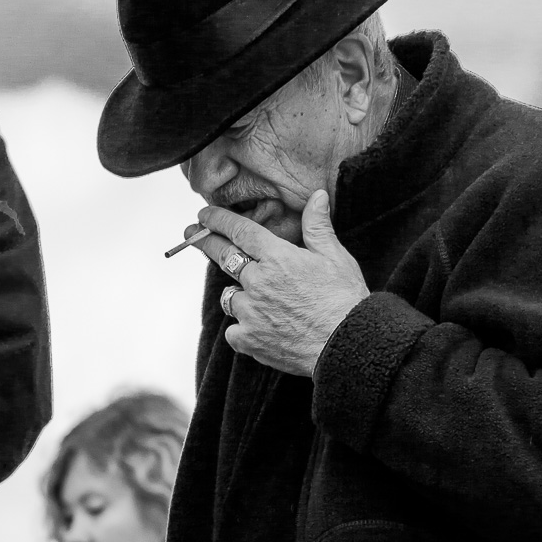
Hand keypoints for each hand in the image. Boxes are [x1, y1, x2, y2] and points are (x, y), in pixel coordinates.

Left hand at [193, 191, 368, 375]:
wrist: (348, 345)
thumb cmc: (345, 301)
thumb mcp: (336, 258)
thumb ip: (318, 227)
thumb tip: (317, 196)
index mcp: (278, 258)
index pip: (239, 231)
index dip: (219, 220)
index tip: (205, 215)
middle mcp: (258, 282)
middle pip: (223, 256)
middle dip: (205, 241)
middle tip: (193, 232)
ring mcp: (250, 312)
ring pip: (229, 296)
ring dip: (237, 292)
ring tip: (253, 297)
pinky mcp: (249, 339)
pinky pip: (233, 330)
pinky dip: (242, 328)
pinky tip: (258, 328)